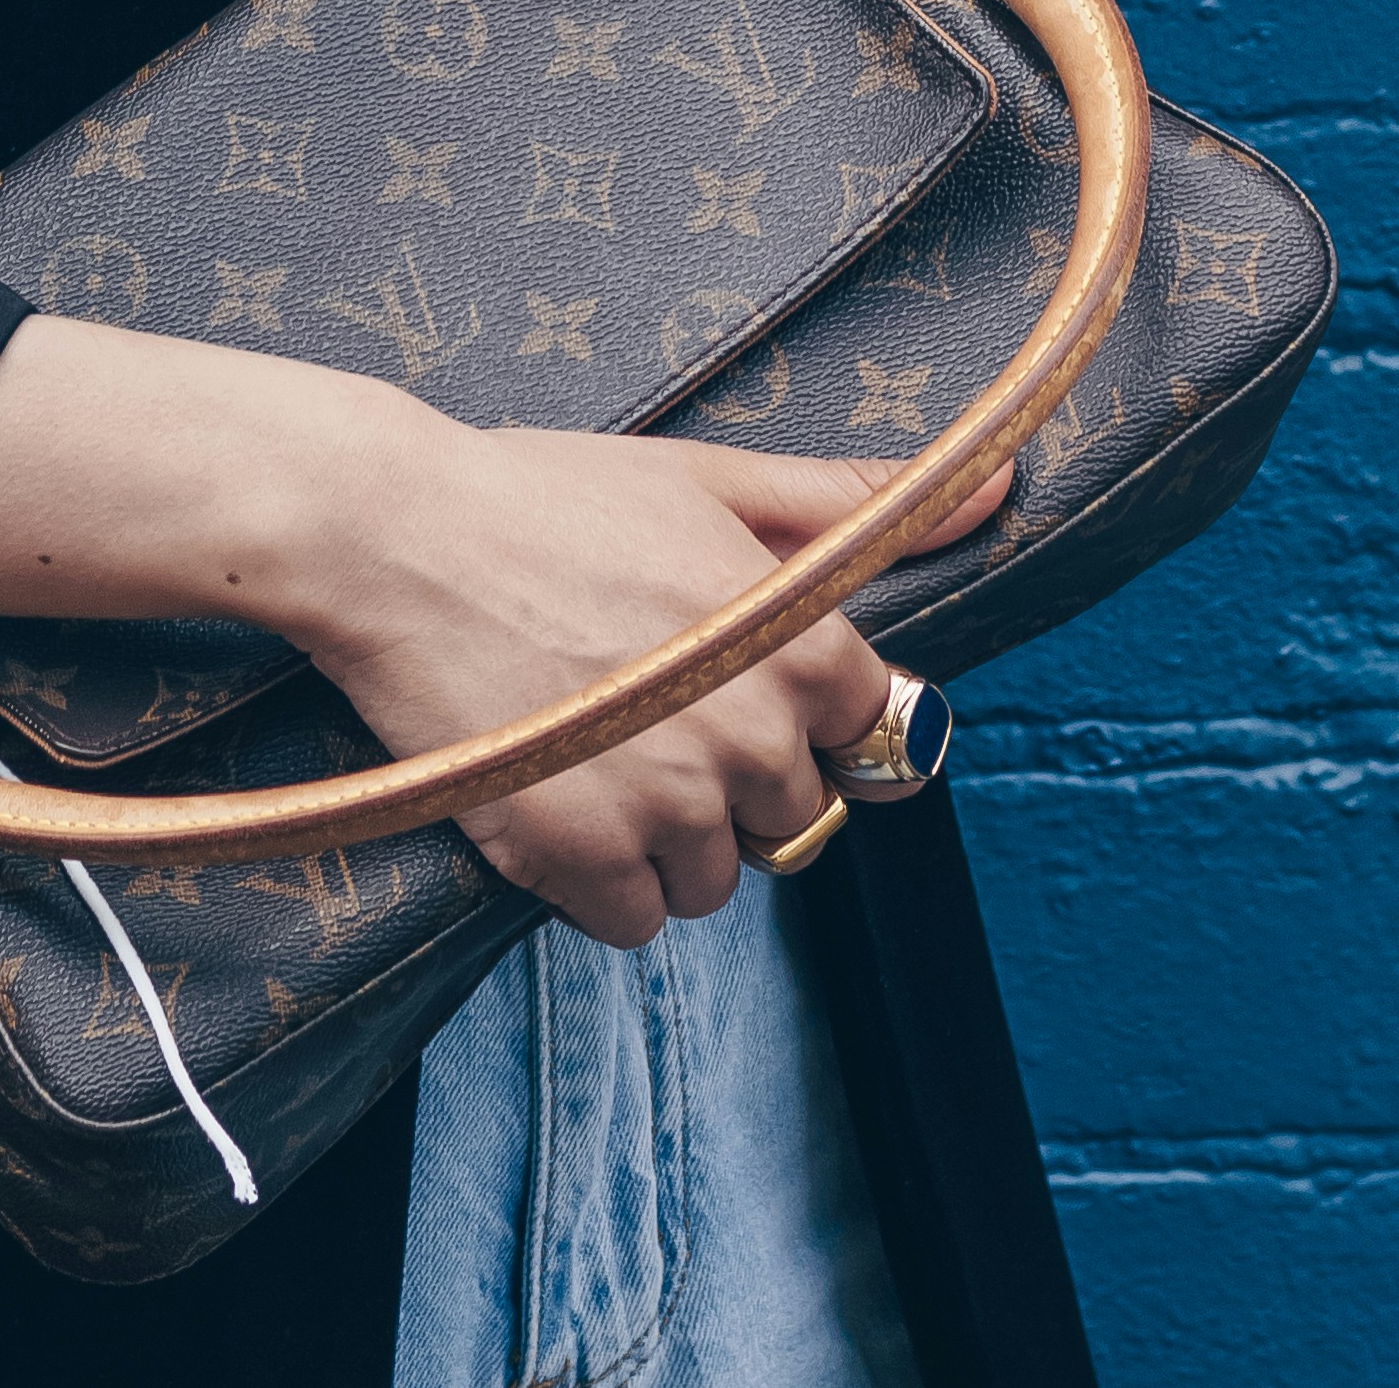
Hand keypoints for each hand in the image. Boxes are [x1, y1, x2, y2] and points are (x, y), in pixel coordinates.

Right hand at [290, 429, 1004, 946]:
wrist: (395, 533)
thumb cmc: (548, 494)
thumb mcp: (708, 479)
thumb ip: (854, 503)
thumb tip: (1003, 490)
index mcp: (798, 643)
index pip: (864, 729)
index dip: (794, 702)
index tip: (724, 671)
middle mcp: (752, 735)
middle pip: (794, 813)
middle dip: (734, 773)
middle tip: (648, 702)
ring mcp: (669, 804)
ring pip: (720, 876)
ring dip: (672, 835)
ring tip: (596, 747)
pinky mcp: (584, 860)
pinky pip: (639, 920)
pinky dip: (605, 879)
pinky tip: (560, 800)